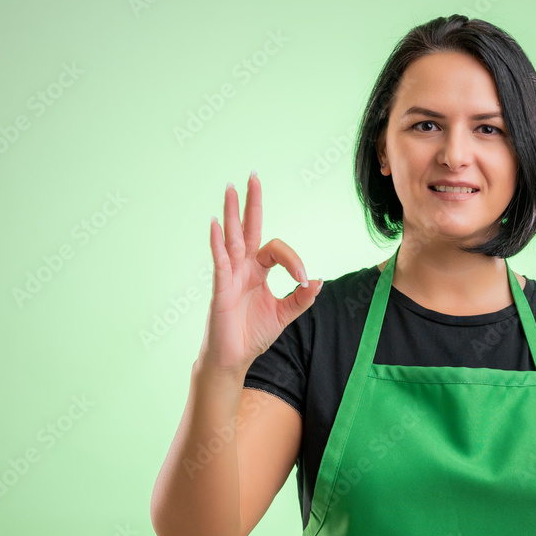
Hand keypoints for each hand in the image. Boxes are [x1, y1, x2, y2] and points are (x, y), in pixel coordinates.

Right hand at [198, 171, 321, 373]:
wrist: (234, 358)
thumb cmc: (253, 335)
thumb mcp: (284, 314)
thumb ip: (301, 298)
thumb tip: (318, 281)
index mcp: (258, 271)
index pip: (275, 249)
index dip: (294, 261)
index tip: (304, 281)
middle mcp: (243, 267)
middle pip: (247, 228)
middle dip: (251, 203)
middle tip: (252, 176)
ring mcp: (230, 275)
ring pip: (232, 237)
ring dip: (231, 213)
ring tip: (230, 188)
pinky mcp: (220, 287)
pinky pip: (220, 260)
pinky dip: (218, 242)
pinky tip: (216, 224)